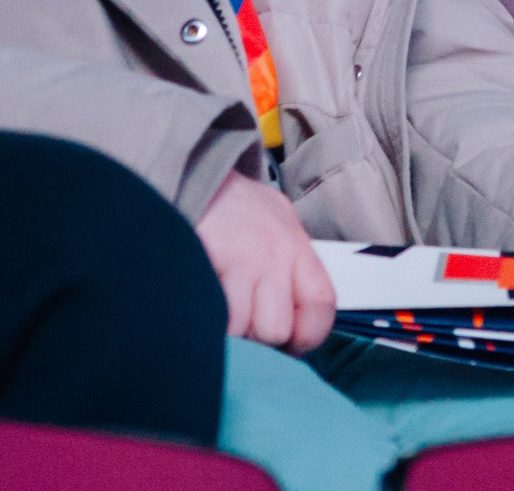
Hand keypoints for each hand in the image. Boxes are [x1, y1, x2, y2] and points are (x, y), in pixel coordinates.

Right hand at [196, 170, 335, 351]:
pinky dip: (201, 320)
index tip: (289, 346)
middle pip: (276, 329)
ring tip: (214, 312)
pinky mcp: (204, 261)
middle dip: (257, 340)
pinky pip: (207, 314)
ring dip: (226, 333)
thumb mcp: (275, 223)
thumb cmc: (233, 203)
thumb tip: (294, 316)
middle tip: (241, 327)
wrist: (192, 168)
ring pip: (241, 330)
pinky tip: (195, 306)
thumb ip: (289, 266)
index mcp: (297, 247)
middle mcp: (274, 254)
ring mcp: (239, 259)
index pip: (322, 305)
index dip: (307, 336)